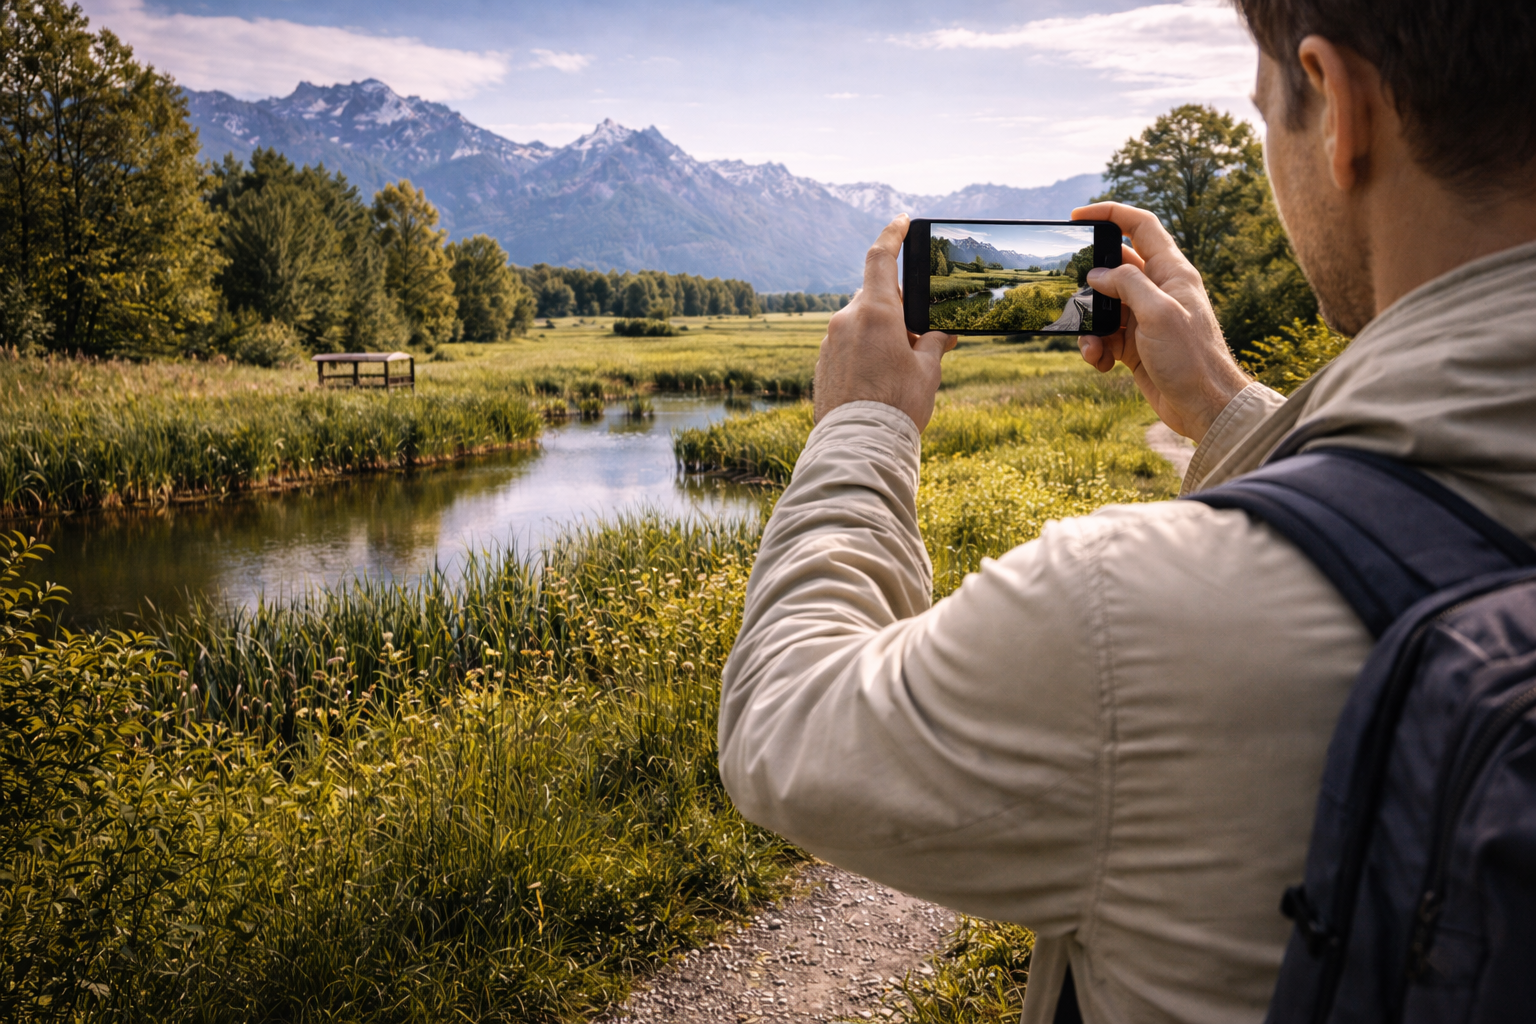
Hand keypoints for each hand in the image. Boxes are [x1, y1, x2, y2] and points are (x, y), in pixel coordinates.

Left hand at [814, 215, 956, 429]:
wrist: (858, 444)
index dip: (892, 234)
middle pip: (873, 295)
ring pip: (859, 321)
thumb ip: (934, 344)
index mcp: (875, 312)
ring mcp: (830, 340)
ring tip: (899, 366)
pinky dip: (863, 348)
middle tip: (917, 333)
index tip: (902, 221)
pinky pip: (846, 343)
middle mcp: (846, 319)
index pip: (880, 257)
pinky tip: (878, 377)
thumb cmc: (897, 406)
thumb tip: (941, 335)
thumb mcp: (927, 371)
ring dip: (879, 331)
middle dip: (895, 306)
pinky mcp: (822, 361)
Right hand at [1071, 202, 1251, 442]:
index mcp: (1171, 271)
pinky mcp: (1134, 345)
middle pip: (1114, 268)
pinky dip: (1095, 347)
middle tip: (1071, 289)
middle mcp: (1157, 290)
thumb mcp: (1159, 313)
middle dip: (1089, 280)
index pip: (1141, 226)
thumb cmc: (1191, 357)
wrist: (1204, 406)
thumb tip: (1096, 275)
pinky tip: (1099, 362)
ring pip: (1103, 306)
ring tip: (1091, 345)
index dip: (1111, 214)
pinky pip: (1104, 336)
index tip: (1078, 216)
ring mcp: (1144, 318)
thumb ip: (1127, 285)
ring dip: (1089, 323)